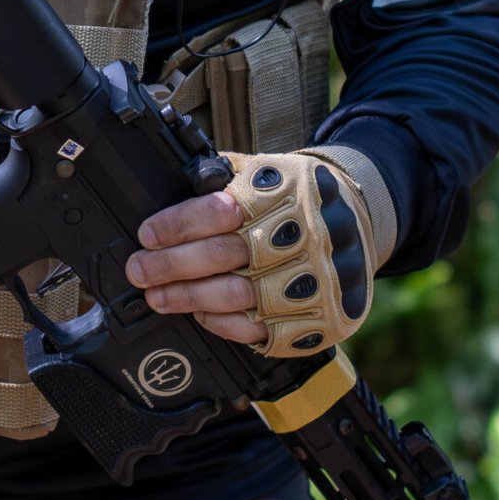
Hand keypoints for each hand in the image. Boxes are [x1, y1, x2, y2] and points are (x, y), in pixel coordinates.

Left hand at [124, 149, 391, 357]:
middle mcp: (298, 236)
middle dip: (169, 266)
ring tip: (158, 296)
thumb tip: (163, 185)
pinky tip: (201, 314)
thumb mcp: (264, 169)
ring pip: (236, 297)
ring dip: (188, 298)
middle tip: (139, 271)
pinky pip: (260, 330)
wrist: (360, 216)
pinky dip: (223, 324)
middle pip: (221, 256)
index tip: (146, 235)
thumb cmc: (296, 194)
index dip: (176, 226)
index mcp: (280, 193)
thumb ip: (220, 178)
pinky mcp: (317, 317)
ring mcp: (310, 280)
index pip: (218, 211)